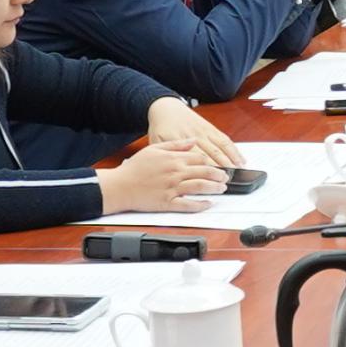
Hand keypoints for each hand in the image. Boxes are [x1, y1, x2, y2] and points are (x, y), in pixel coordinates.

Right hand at [106, 125, 237, 211]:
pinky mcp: (167, 203)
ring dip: (214, 188)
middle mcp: (175, 173)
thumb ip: (175, 144)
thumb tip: (192, 141)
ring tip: (222, 189)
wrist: (120, 186)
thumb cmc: (134, 168)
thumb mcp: (154, 148)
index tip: (216, 164)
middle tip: (225, 177)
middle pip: (204, 172)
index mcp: (173, 159)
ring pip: (200, 187)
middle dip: (218, 175)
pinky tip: (208, 204)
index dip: (211, 161)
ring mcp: (172, 188)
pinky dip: (200, 205)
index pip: (199, 157)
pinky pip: (188, 205)